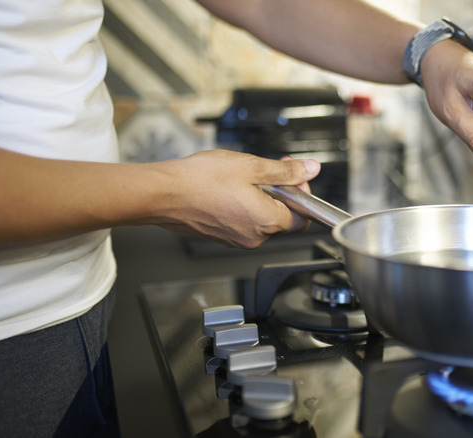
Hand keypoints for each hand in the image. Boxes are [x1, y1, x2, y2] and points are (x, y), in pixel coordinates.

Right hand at [152, 150, 320, 248]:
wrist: (162, 194)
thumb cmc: (200, 180)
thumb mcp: (251, 166)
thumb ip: (285, 171)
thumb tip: (309, 170)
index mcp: (267, 222)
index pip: (303, 218)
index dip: (301, 195)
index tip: (292, 178)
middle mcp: (254, 237)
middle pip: (282, 219)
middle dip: (280, 194)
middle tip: (265, 172)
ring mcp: (236, 240)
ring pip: (261, 220)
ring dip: (260, 199)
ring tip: (241, 179)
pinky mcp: (221, 237)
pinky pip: (242, 222)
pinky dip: (242, 207)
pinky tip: (227, 190)